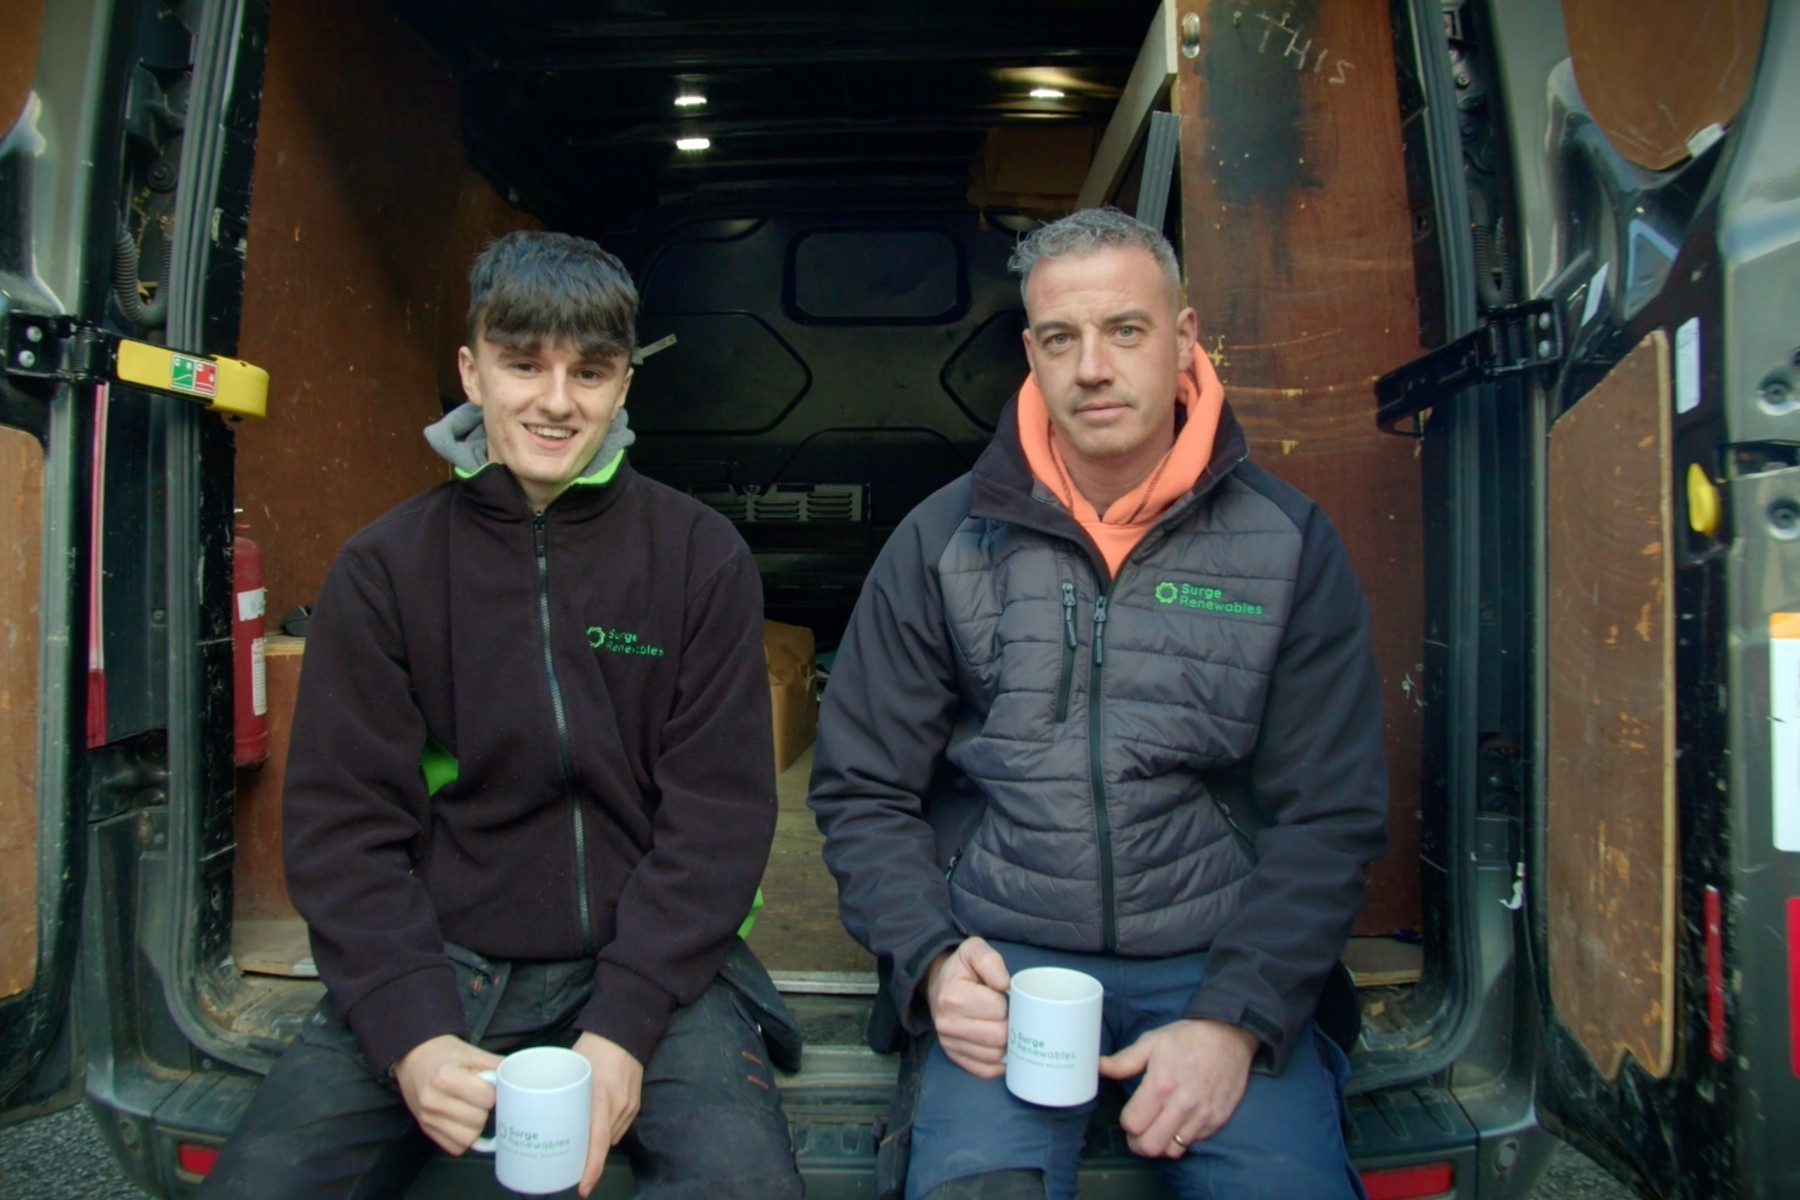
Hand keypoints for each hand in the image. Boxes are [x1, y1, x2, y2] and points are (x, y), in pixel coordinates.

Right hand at [394, 1034, 503, 1153]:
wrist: (413, 1057)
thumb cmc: (444, 1053)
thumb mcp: (471, 1052)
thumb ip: (495, 1065)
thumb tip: (517, 1080)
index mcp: (445, 1078)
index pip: (486, 1098)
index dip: (493, 1092)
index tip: (489, 1086)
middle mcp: (433, 1102)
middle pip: (478, 1121)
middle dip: (485, 1109)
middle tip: (480, 1098)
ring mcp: (427, 1118)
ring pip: (467, 1139)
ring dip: (476, 1127)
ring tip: (473, 1110)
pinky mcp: (425, 1129)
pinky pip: (454, 1147)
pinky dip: (463, 1138)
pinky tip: (463, 1122)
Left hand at [571, 1031, 643, 1197]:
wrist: (625, 1029)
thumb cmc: (593, 1046)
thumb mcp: (570, 1067)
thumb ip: (560, 1090)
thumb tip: (535, 1104)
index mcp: (601, 1096)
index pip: (599, 1140)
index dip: (591, 1167)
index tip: (583, 1187)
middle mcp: (618, 1105)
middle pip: (604, 1144)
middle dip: (589, 1161)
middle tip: (571, 1170)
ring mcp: (629, 1105)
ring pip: (612, 1138)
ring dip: (597, 1145)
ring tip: (579, 1147)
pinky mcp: (635, 1104)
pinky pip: (620, 1128)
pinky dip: (607, 1134)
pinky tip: (595, 1130)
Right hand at [925, 937, 1010, 1077]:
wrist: (937, 982)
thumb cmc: (961, 967)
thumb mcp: (974, 950)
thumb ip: (991, 961)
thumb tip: (1005, 985)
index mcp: (953, 997)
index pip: (998, 1010)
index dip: (1009, 1004)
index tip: (1007, 998)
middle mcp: (947, 1023)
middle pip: (998, 1037)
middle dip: (1010, 1025)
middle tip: (1010, 1015)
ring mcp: (949, 1042)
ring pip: (993, 1056)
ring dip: (1006, 1044)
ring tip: (1005, 1028)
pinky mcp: (953, 1056)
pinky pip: (983, 1070)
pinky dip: (997, 1064)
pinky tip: (1003, 1050)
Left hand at [1098, 1019, 1258, 1156]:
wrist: (1230, 1036)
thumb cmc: (1188, 1038)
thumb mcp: (1152, 1042)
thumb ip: (1124, 1061)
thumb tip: (1098, 1066)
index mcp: (1161, 1084)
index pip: (1133, 1123)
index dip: (1126, 1122)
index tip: (1130, 1115)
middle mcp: (1182, 1104)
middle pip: (1150, 1146)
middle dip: (1138, 1142)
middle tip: (1139, 1131)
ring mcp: (1202, 1115)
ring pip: (1172, 1150)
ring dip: (1161, 1143)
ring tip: (1159, 1128)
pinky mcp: (1217, 1121)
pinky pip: (1194, 1143)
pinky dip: (1182, 1138)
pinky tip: (1179, 1122)